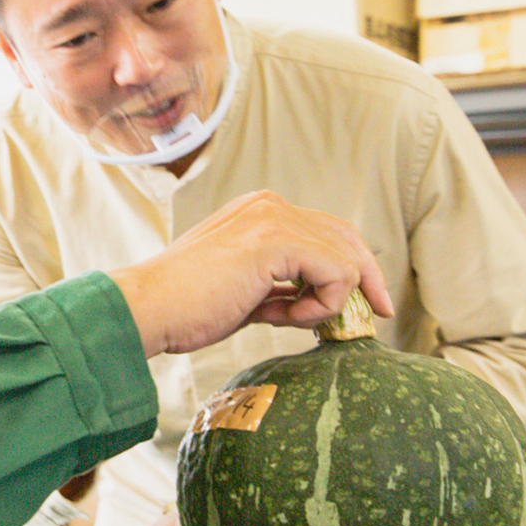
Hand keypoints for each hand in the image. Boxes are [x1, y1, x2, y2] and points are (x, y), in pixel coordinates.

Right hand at [107, 190, 393, 356]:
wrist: (147, 309)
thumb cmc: (185, 307)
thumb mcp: (244, 292)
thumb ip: (280, 288)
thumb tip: (315, 302)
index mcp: (259, 211)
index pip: (328, 231)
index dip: (354, 267)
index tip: (367, 303)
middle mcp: (269, 205)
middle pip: (347, 236)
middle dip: (367, 278)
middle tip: (378, 313)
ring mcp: (272, 217)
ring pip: (345, 257)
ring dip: (329, 301)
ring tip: (289, 320)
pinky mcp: (275, 240)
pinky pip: (336, 272)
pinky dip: (323, 304)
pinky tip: (286, 317)